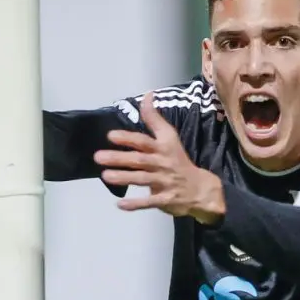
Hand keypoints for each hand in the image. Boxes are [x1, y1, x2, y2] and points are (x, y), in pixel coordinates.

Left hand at [95, 93, 225, 223]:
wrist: (201, 188)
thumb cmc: (179, 161)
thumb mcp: (169, 137)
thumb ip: (154, 119)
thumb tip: (147, 95)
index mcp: (162, 148)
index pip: (143, 141)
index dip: (128, 138)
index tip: (110, 136)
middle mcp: (162, 163)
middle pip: (139, 160)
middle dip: (119, 158)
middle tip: (99, 157)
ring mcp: (164, 182)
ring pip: (142, 179)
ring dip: (124, 177)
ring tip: (105, 176)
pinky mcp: (165, 199)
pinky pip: (149, 202)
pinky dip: (136, 204)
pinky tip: (120, 205)